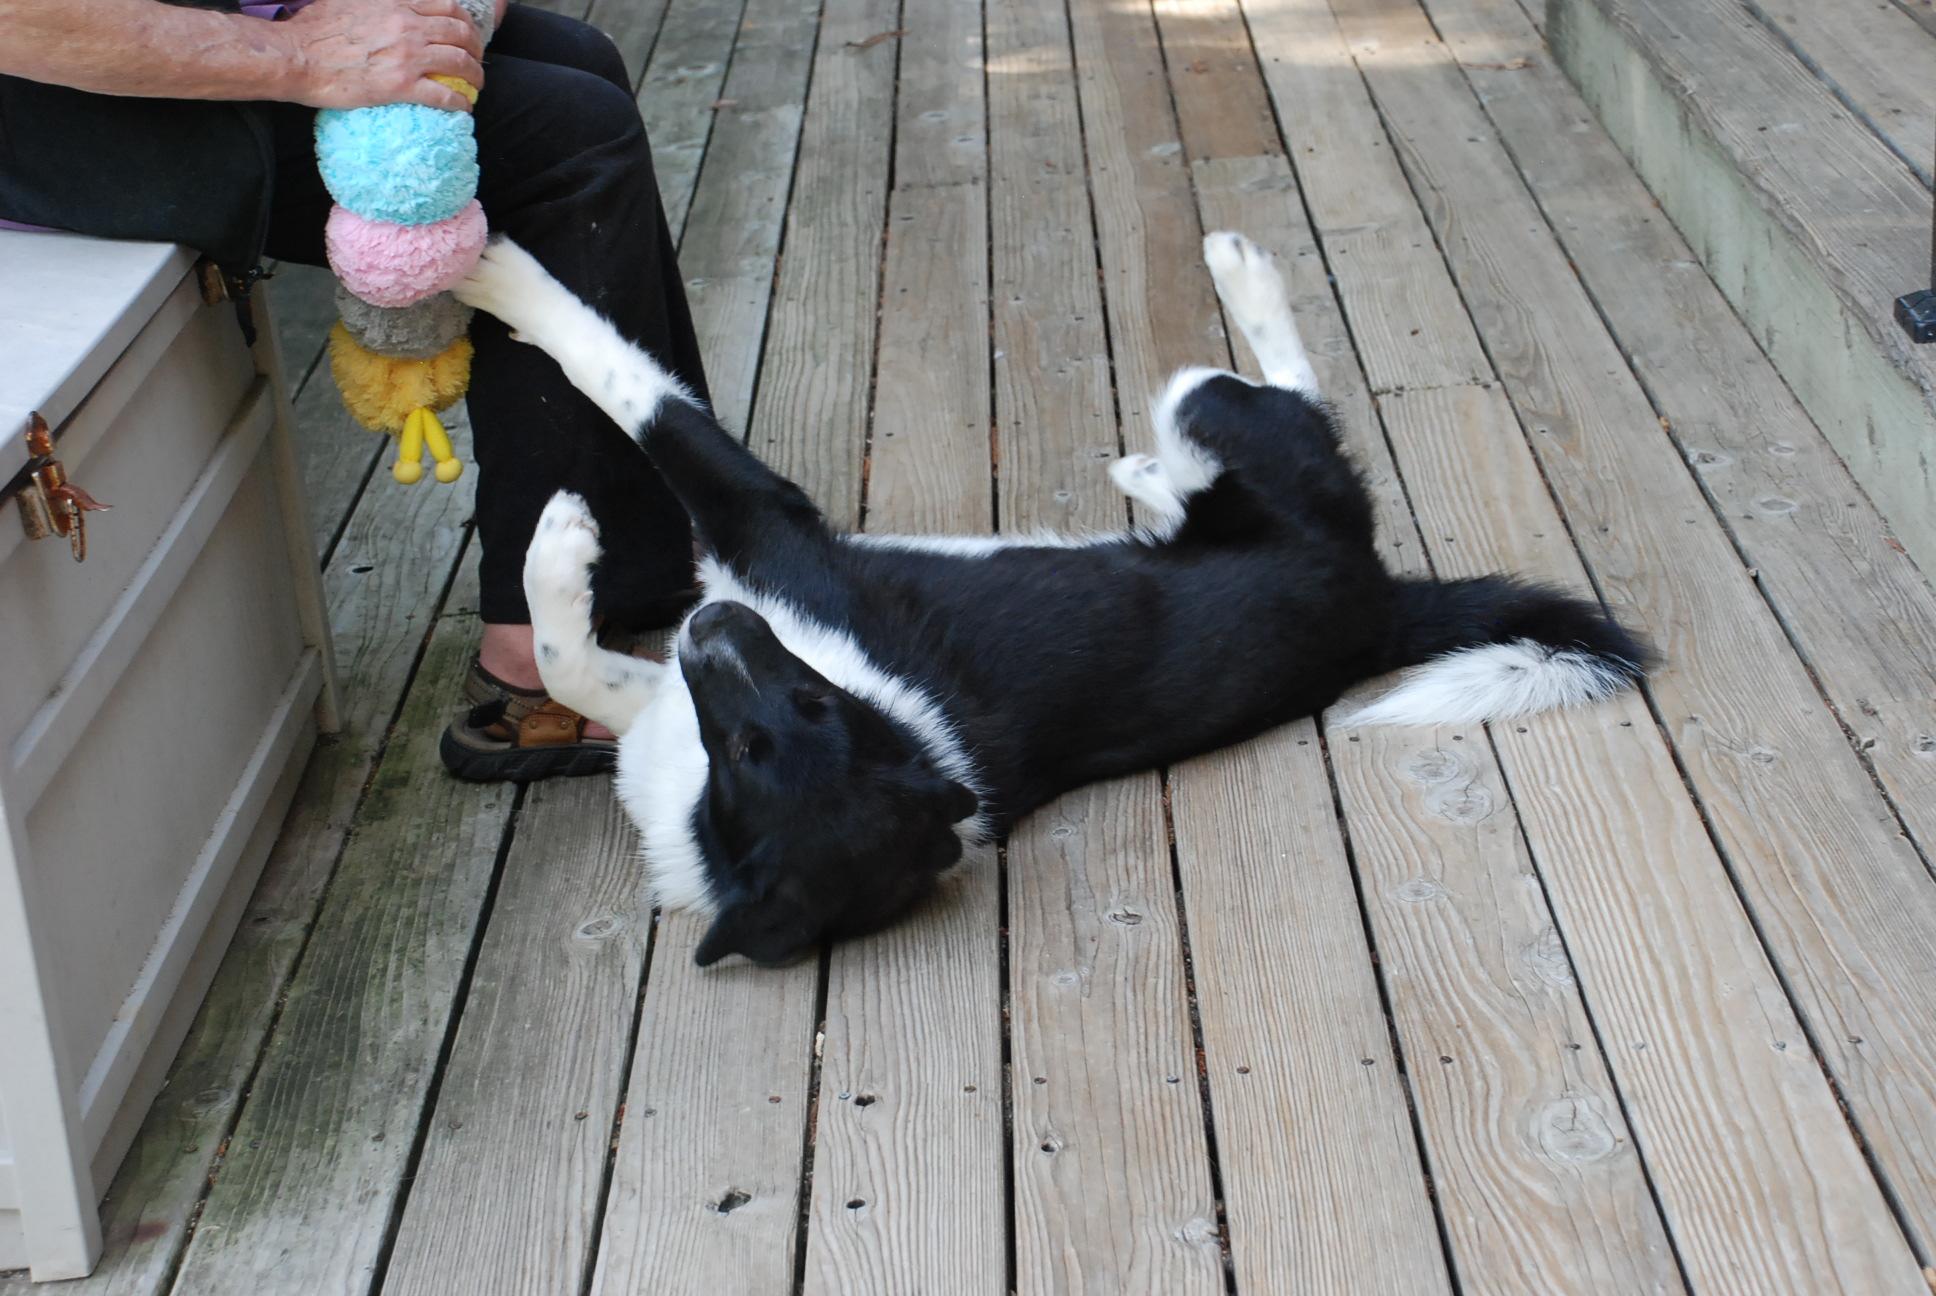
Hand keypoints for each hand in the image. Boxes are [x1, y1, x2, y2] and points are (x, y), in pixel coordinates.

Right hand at [282, 0, 484, 111]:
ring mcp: (407, 56)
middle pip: (461, 33)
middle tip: (476, 59)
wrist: (297, 56)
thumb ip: (374, 1)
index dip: (464, 20)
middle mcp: (408, 25)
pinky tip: (465, 107)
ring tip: (476, 85)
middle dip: (476, 47)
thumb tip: (379, 3)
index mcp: (396, 3)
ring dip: (475, 75)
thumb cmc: (313, 29)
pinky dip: (461, 102)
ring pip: (460, 62)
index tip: (466, 32)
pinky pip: (446, 95)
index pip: (446, 6)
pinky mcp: (402, 85)